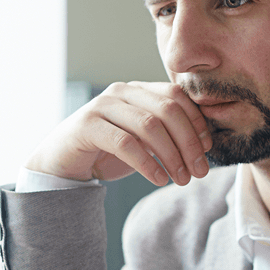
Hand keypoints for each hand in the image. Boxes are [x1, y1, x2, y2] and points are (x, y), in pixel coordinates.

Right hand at [25, 82, 211, 186]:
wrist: (62, 163)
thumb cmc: (107, 152)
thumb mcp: (143, 142)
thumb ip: (168, 135)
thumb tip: (205, 145)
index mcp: (138, 90)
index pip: (177, 96)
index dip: (197, 122)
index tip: (208, 150)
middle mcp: (121, 92)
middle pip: (168, 110)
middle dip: (189, 142)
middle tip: (200, 171)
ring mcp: (102, 106)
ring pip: (149, 126)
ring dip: (172, 156)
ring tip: (181, 179)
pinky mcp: (87, 126)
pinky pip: (125, 143)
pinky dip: (147, 164)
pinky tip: (159, 179)